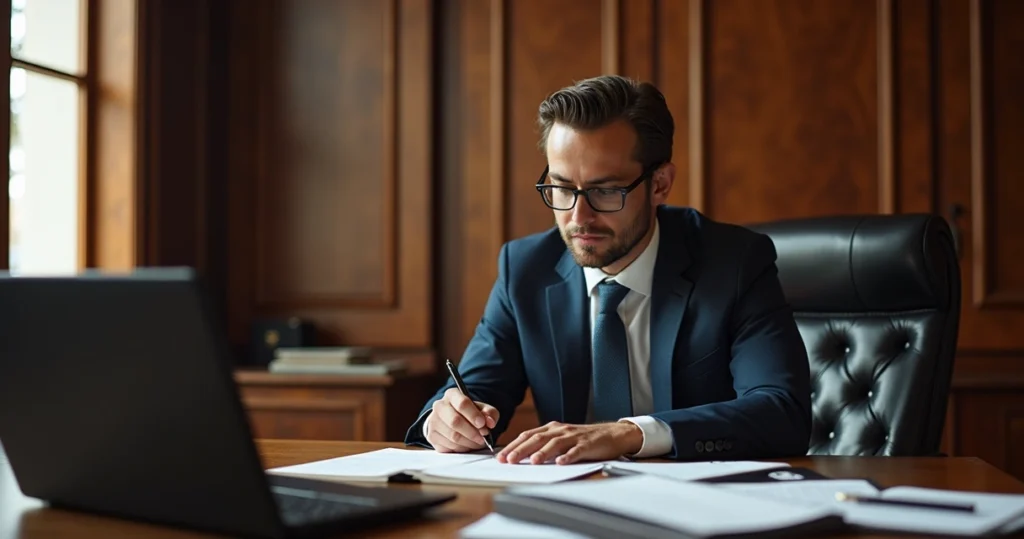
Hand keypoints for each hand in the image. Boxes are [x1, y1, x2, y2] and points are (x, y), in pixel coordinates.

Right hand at [425, 387, 498, 452]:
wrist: (450, 420)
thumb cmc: (468, 413)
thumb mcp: (482, 409)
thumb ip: (489, 413)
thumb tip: (490, 422)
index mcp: (452, 395)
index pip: (462, 404)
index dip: (474, 415)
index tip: (483, 424)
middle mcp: (439, 406)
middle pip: (455, 422)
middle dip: (472, 432)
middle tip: (483, 437)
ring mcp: (433, 422)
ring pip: (453, 436)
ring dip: (469, 442)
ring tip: (477, 442)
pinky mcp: (432, 437)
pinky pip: (449, 446)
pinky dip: (462, 448)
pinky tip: (467, 444)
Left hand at [496, 421, 642, 464]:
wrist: (612, 434)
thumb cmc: (584, 439)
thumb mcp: (561, 439)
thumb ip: (544, 445)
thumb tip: (522, 457)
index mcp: (552, 429)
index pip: (528, 435)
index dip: (514, 445)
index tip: (501, 457)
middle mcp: (561, 430)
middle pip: (537, 438)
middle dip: (521, 449)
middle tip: (509, 460)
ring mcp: (574, 436)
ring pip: (555, 443)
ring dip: (543, 452)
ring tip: (533, 461)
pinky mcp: (588, 444)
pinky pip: (577, 450)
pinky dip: (569, 456)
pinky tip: (561, 462)